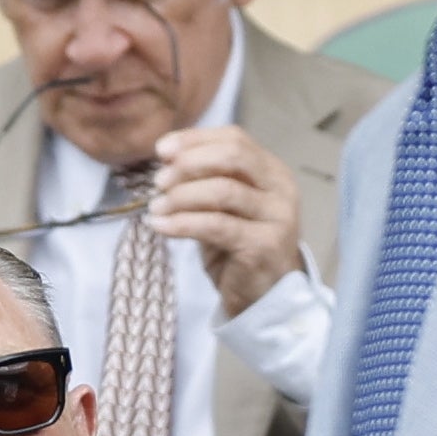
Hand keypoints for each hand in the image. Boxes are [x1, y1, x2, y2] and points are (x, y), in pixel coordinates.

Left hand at [146, 124, 306, 317]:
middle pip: (234, 156)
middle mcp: (280, 190)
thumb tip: (165, 158)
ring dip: (181, 196)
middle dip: (189, 163)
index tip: (161, 150)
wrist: (263, 297)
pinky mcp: (263, 245)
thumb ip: (205, 180)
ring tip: (156, 208)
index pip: (234, 139)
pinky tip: (160, 226)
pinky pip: (216, 226)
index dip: (195, 139)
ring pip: (223, 190)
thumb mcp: (223, 208)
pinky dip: (182, 224)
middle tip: (159, 181)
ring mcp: (276, 217)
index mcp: (272, 172)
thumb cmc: (239, 248)